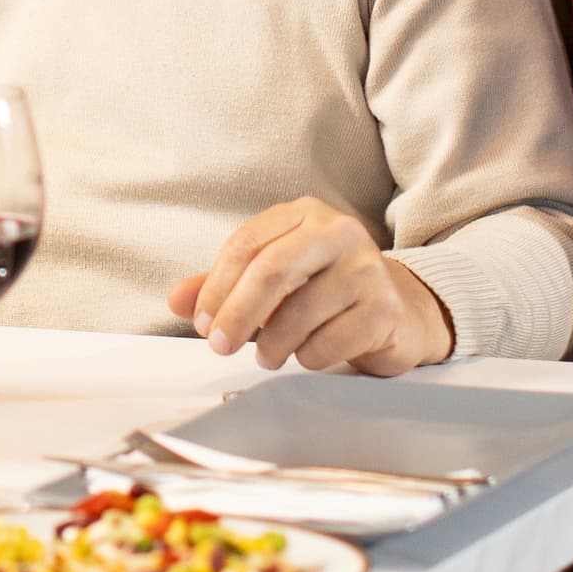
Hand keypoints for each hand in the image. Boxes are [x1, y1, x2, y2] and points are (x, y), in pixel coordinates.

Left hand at [167, 198, 453, 374]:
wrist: (398, 309)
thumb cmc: (324, 291)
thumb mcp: (272, 280)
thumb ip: (222, 286)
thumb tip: (175, 299)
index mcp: (304, 214)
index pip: (247, 244)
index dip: (216, 287)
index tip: (202, 322)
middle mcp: (339, 232)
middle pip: (272, 270)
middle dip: (237, 314)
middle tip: (219, 345)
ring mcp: (367, 268)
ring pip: (300, 312)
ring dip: (272, 344)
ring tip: (267, 356)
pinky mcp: (385, 308)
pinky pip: (329, 341)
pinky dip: (308, 357)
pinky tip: (308, 354)